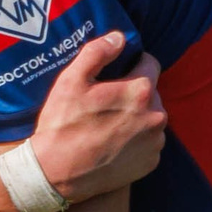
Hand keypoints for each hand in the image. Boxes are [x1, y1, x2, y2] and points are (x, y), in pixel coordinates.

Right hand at [28, 32, 164, 200]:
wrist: (55, 175)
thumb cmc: (61, 126)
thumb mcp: (70, 81)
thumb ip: (97, 52)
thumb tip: (119, 37)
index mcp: (140, 91)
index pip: (149, 63)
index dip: (130, 64)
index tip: (112, 75)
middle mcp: (156, 115)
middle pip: (150, 93)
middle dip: (131, 94)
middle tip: (103, 104)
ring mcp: (155, 142)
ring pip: (150, 118)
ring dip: (135, 118)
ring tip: (106, 126)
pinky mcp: (150, 163)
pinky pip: (148, 143)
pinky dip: (135, 141)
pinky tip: (111, 145)